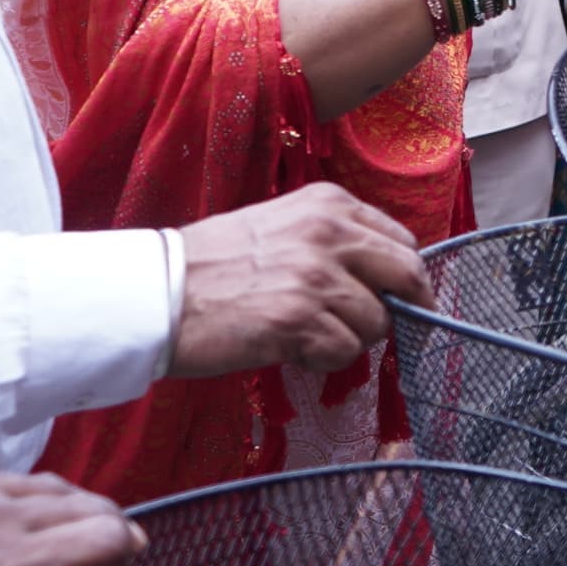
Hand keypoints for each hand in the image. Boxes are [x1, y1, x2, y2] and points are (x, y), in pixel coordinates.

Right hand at [171, 185, 426, 380]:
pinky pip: (345, 352)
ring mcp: (316, 276)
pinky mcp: (299, 320)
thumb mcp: (282, 227)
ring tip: (307, 335)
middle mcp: (329, 233)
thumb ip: (334, 242)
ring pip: (378, 322)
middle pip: (409, 275)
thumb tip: (385, 279)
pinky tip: (291, 349)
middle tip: (375, 328)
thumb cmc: (212, 265)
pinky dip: (323, 361)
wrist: (157, 293)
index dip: (404, 277)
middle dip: (402, 309)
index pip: (403, 241)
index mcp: (328, 204)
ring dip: (350, 339)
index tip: (397, 299)